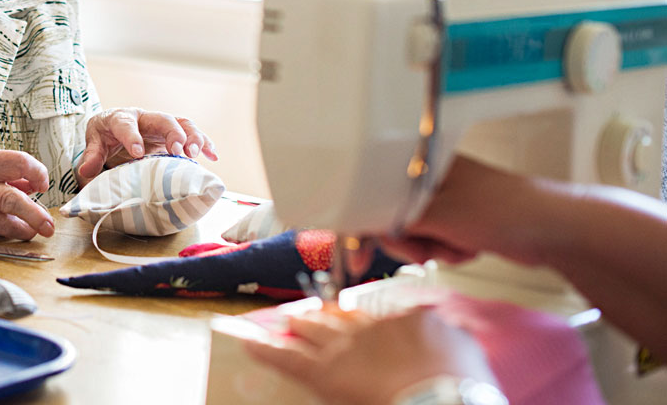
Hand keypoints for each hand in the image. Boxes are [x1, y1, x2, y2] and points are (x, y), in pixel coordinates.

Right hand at [0, 143, 54, 239]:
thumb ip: (8, 171)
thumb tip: (32, 183)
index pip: (18, 164)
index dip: (37, 172)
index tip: (43, 181)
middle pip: (11, 200)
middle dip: (33, 214)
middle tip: (49, 224)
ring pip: (2, 223)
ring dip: (24, 229)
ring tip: (39, 231)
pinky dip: (9, 230)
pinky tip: (20, 228)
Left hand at [76, 107, 216, 184]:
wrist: (114, 128)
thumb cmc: (104, 136)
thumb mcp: (94, 143)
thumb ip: (92, 156)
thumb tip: (85, 171)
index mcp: (120, 118)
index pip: (125, 124)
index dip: (132, 137)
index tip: (138, 153)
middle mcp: (144, 118)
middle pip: (161, 119)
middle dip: (172, 134)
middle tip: (178, 151)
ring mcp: (161, 125)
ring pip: (181, 124)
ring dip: (191, 137)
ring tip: (196, 154)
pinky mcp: (173, 135)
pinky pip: (192, 134)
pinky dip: (204, 143)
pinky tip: (213, 156)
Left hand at [243, 305, 497, 404]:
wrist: (441, 398)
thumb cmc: (459, 384)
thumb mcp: (464, 348)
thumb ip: (449, 332)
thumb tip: (447, 324)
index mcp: (401, 322)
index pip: (374, 316)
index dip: (358, 320)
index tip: (350, 319)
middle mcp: (368, 329)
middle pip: (337, 318)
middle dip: (321, 315)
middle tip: (308, 313)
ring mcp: (343, 348)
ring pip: (311, 330)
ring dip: (296, 325)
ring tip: (285, 321)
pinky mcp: (321, 371)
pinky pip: (286, 356)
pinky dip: (264, 348)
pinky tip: (246, 341)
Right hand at [371, 156, 548, 268]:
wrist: (552, 230)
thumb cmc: (500, 210)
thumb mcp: (438, 215)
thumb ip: (394, 219)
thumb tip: (361, 227)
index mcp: (419, 163)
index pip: (374, 190)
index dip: (362, 224)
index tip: (357, 258)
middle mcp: (427, 178)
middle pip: (390, 216)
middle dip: (407, 241)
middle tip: (423, 250)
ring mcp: (444, 199)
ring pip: (413, 233)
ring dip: (431, 248)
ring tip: (456, 247)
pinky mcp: (457, 219)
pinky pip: (434, 240)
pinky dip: (446, 250)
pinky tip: (468, 248)